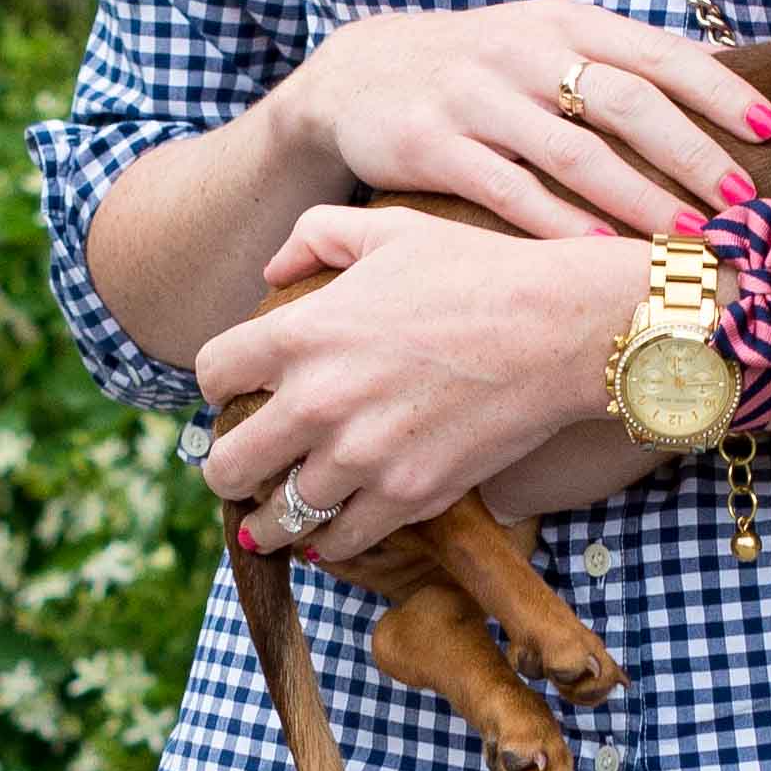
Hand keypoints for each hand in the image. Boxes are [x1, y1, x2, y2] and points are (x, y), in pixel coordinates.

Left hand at [200, 208, 667, 562]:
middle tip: (238, 473)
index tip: (234, 395)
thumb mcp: (391, 229)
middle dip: (225, 471)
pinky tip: (330, 533)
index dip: (217, 386)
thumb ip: (318, 236)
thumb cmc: (479, 270)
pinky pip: (343, 540)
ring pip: (279, 518)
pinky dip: (331, 541)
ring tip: (272, 522)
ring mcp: (362, 457)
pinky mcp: (409, 495)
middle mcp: (317, 402)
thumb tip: (274, 270)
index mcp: (301, 333)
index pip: (210, 374)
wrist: (560, 329)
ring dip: (272, 521)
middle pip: (226, 465)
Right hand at [296, 0, 770, 240]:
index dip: (718, 90)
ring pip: (574, 154)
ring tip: (690, 239)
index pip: (657, 52)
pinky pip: (508, 192)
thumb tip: (723, 69)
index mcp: (564, 22)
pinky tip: (600, 255)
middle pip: (627, 103)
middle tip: (744, 202)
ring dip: (640, 199)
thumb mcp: (543, 38)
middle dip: (693, 154)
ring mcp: (477, 98)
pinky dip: (559, 225)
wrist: (355, 75)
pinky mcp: (433, 146)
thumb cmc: (476, 66)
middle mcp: (525, 52)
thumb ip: (619, 56)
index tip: (770, 130)